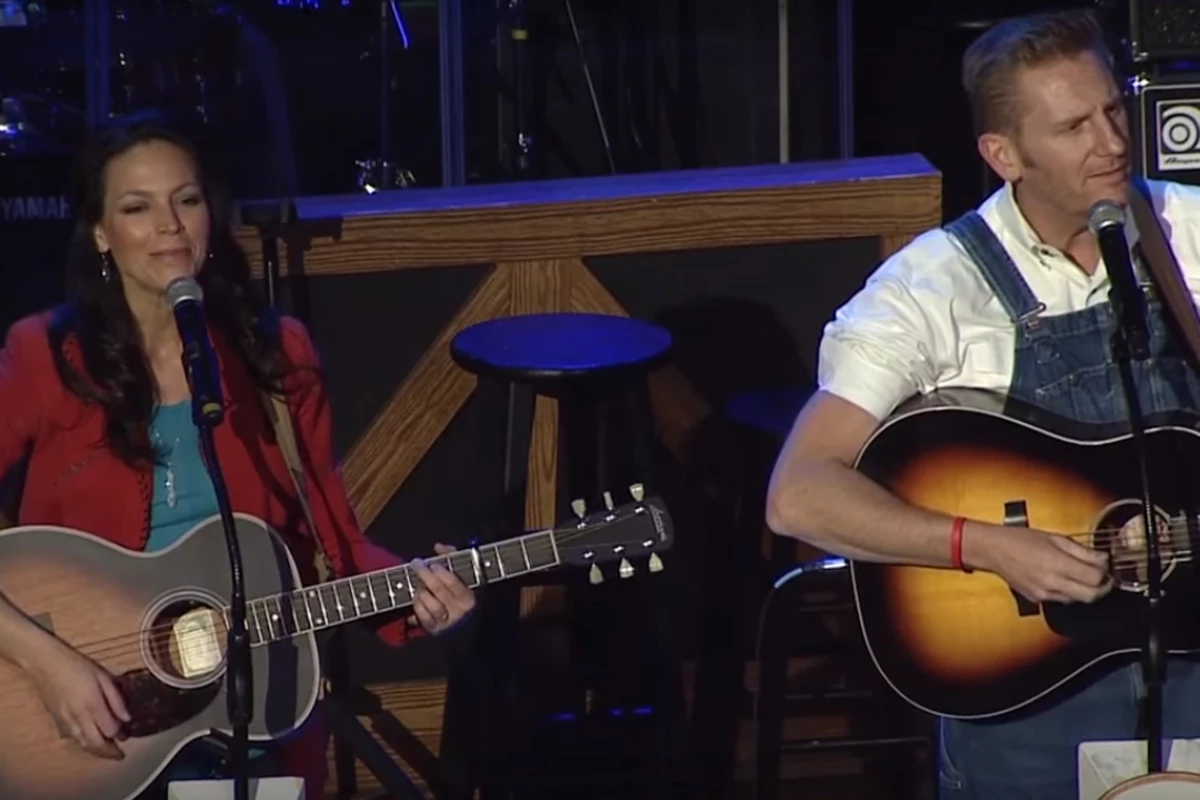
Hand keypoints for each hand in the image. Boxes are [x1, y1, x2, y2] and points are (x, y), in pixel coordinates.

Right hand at [27, 640, 129, 758]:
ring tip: (108, 751)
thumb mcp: (103, 677)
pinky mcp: (57, 722)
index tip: (128, 734)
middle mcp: (78, 716)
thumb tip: (127, 718)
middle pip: (95, 743)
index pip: (110, 729)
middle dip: (109, 752)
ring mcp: (66, 721)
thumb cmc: (77, 666)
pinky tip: (92, 740)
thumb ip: (116, 698)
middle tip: (119, 755)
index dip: (120, 734)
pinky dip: (85, 744)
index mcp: (92, 704)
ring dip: (97, 750)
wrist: (46, 664)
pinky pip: (73, 738)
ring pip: (83, 744)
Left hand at [408, 544, 475, 634]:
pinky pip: (424, 617)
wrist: (457, 616)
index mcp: (469, 596)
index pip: (454, 583)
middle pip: (439, 590)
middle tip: (416, 564)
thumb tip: (438, 547)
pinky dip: (418, 606)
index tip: (431, 564)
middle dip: (425, 575)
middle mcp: (460, 610)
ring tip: (418, 583)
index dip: (441, 572)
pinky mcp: (436, 628)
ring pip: (431, 604)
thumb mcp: (460, 571)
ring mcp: (448, 621)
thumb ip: (451, 556)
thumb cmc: (458, 589)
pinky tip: (417, 598)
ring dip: (421, 591)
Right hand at [967, 522, 1112, 603]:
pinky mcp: (1037, 599)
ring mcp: (1044, 594)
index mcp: (1057, 564)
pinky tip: (1065, 580)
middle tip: (1105, 578)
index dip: (1106, 573)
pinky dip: (1069, 592)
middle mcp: (1052, 582)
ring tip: (1083, 577)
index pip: (1095, 577)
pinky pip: (1062, 600)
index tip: (1106, 566)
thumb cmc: (1020, 539)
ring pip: (1078, 600)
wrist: (993, 550)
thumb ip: (1081, 551)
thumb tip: (1103, 559)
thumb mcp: (1054, 538)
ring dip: (1086, 590)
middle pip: (1091, 595)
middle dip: (1102, 588)